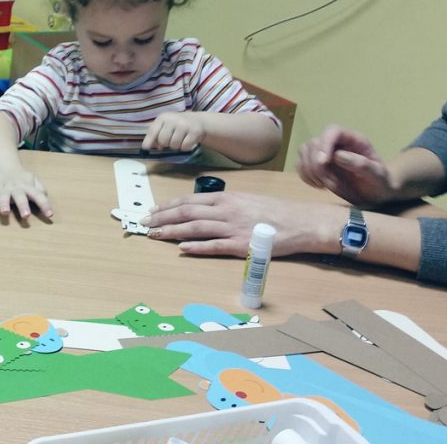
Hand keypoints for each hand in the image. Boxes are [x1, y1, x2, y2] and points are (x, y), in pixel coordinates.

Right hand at [0, 167, 52, 218]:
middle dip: (23, 206)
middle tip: (26, 215)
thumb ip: (40, 189)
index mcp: (27, 187)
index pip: (38, 195)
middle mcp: (15, 188)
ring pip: (3, 197)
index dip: (45, 205)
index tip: (49, 215)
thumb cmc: (21, 179)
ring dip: (4, 204)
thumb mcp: (33, 181)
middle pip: (20, 197)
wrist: (3, 166)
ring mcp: (3, 190)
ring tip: (5, 213)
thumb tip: (45, 197)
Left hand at [140, 191, 340, 257]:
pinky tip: (182, 249)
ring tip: (154, 235)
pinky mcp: (242, 246)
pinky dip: (197, 248)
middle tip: (144, 224)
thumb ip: (223, 205)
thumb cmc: (274, 212)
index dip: (167, 206)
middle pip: (186, 213)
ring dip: (172, 232)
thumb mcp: (246, 200)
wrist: (301, 222)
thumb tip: (201, 210)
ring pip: (195, 228)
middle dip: (162, 218)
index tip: (152, 211)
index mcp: (226, 198)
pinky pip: (215, 246)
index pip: (189, 201)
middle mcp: (226, 210)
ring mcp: (233, 228)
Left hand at [143, 112, 203, 151]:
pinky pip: (185, 146)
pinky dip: (185, 147)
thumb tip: (147, 147)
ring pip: (174, 145)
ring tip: (180, 139)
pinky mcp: (194, 131)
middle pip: (163, 141)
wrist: (198, 121)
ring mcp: (184, 125)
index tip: (146, 148)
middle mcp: (173, 119)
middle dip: (166, 144)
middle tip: (171, 140)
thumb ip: (155, 135)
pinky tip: (188, 140)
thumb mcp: (165, 126)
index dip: (149, 141)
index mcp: (163, 117)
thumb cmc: (177, 125)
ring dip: (176, 146)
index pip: (153, 131)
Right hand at [296, 125, 393, 205]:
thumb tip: (338, 156)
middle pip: (314, 142)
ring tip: (324, 185)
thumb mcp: (377, 175)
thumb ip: (360, 164)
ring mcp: (324, 154)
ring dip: (309, 170)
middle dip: (317, 164)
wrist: (375, 195)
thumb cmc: (379, 184)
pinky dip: (305, 176)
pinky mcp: (316, 165)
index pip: (333, 131)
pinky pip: (300, 165)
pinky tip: (318, 186)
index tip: (323, 163)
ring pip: (304, 151)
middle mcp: (336, 144)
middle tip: (328, 183)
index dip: (324, 144)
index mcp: (353, 140)